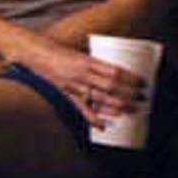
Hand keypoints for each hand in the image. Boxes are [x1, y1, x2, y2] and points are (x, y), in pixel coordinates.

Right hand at [27, 38, 141, 127]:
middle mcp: (82, 73)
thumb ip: (95, 64)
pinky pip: (82, 109)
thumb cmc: (58, 51)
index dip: (131, 78)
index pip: (114, 71)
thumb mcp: (80, 53)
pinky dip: (94, 119)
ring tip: (132, 110)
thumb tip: (116, 73)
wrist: (35, 53)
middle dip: (129, 93)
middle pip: (111, 86)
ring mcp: (74, 85)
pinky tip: (104, 126)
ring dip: (118, 106)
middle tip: (143, 97)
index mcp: (87, 60)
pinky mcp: (67, 93)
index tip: (143, 82)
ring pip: (100, 98)